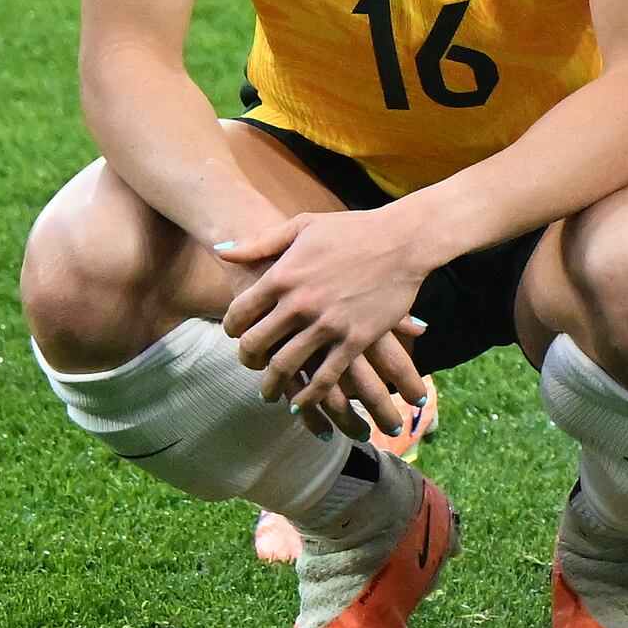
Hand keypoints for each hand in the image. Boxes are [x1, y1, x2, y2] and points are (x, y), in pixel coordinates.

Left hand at [214, 204, 436, 423]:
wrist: (405, 240)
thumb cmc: (354, 229)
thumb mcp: (303, 225)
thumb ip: (260, 241)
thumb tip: (222, 252)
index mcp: (283, 275)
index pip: (239, 313)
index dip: (231, 329)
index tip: (237, 334)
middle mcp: (300, 303)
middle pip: (255, 344)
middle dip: (247, 360)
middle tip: (251, 364)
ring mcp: (328, 324)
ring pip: (284, 366)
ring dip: (271, 385)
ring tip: (269, 392)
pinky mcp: (355, 339)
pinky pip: (325, 377)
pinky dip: (309, 395)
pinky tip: (300, 402)